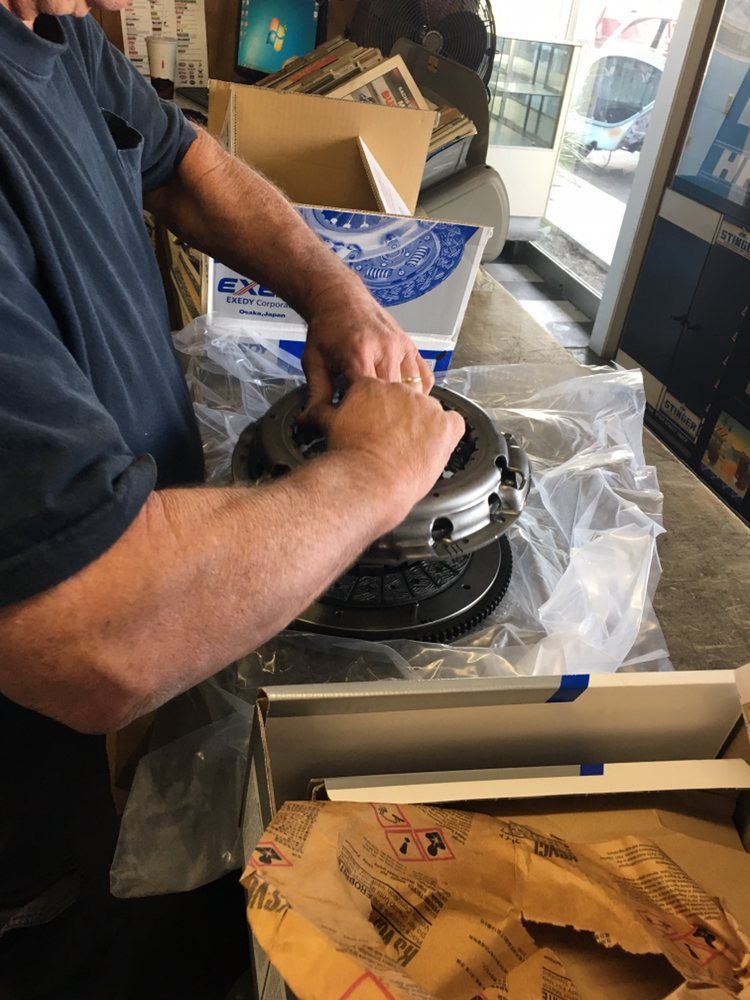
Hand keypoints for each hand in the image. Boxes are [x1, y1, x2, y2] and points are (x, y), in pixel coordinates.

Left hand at [302, 282, 433, 417]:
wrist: (340, 299)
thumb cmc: (328, 329)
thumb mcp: (314, 361)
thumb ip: (316, 393)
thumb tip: (312, 420)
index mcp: (359, 353)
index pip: (370, 398)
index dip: (365, 418)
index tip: (358, 427)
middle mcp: (386, 349)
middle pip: (396, 397)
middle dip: (386, 416)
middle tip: (375, 426)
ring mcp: (402, 347)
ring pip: (415, 391)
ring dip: (405, 406)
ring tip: (391, 416)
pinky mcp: (412, 347)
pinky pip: (426, 378)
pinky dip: (419, 392)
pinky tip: (404, 398)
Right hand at [317, 379, 464, 521]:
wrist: (368, 480)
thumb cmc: (348, 457)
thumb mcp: (328, 428)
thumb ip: (322, 414)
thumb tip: (307, 413)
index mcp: (371, 386)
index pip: (379, 390)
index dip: (379, 409)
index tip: (376, 425)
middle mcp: (401, 390)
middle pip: (406, 399)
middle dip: (401, 418)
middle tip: (391, 442)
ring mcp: (426, 407)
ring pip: (430, 411)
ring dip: (423, 426)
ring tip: (411, 450)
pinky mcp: (445, 425)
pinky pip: (454, 423)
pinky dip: (447, 434)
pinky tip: (436, 446)